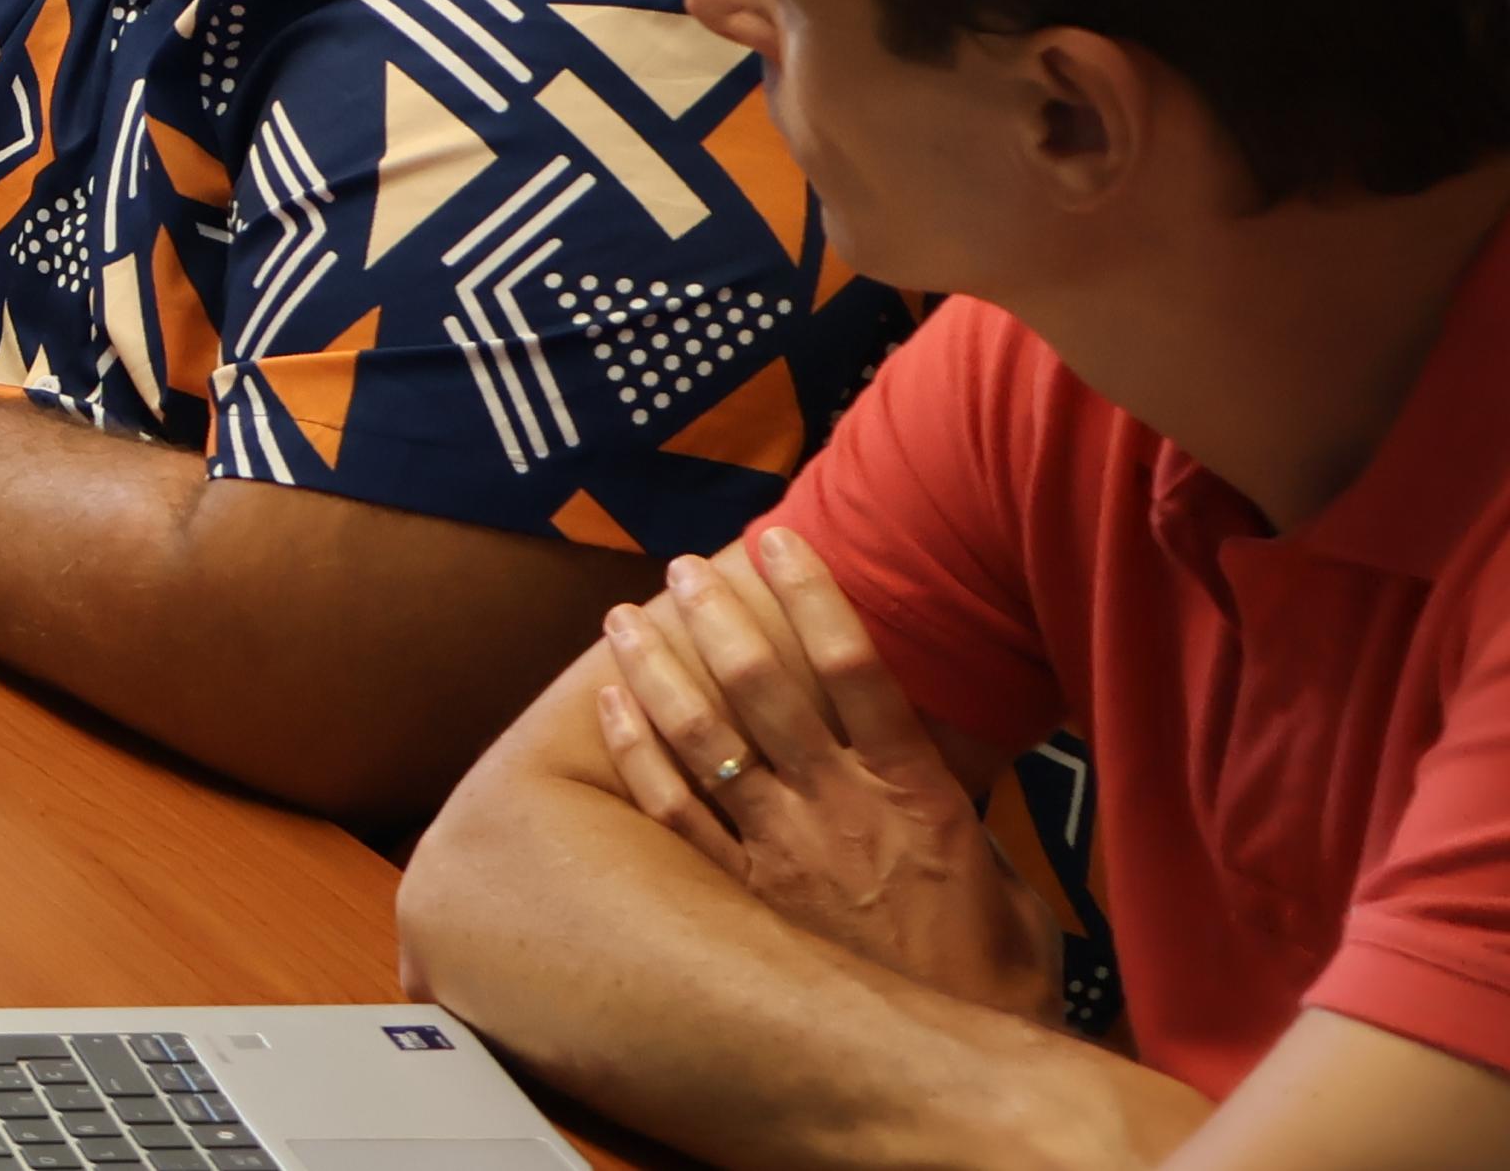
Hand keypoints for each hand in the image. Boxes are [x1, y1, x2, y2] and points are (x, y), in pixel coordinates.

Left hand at [591, 530, 1054, 1020]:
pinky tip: (610, 704)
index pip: (858, 669)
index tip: (779, 539)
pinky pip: (673, 812)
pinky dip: (636, 753)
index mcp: (916, 792)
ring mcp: (784, 850)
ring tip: (623, 616)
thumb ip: (957, 812)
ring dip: (658, 668)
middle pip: (764, 687)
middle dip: (715, 617)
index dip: (814, 597)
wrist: (953, 1073)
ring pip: (705, 738)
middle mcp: (842, 807)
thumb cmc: (991, 979)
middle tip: (679, 568)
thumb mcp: (1003, 881)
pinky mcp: (742, 897)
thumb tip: (942, 763)